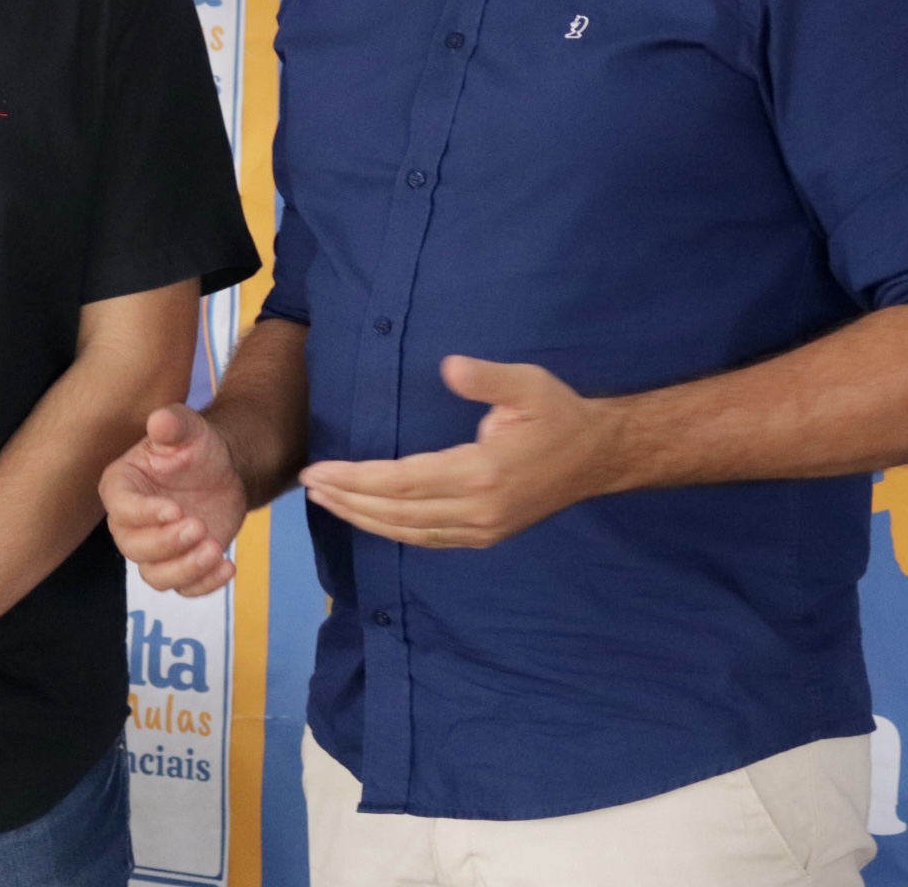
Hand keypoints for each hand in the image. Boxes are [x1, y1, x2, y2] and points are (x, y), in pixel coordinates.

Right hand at [101, 404, 247, 595]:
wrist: (223, 470)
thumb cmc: (197, 446)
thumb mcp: (189, 428)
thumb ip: (173, 423)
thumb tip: (160, 421)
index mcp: (122, 485)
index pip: (120, 507)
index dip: (144, 514)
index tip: (176, 509)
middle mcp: (130, 522)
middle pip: (134, 547)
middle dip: (166, 544)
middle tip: (199, 526)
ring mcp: (154, 547)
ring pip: (155, 576)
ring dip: (184, 569)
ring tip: (215, 550)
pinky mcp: (179, 564)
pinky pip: (184, 588)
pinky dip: (204, 584)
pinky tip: (226, 566)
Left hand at [298, 357, 621, 548]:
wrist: (599, 457)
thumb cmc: (559, 414)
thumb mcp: (527, 384)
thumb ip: (486, 378)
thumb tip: (449, 367)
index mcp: (482, 473)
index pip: (404, 482)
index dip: (357, 478)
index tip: (320, 469)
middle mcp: (478, 510)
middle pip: (397, 512)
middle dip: (348, 499)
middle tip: (308, 484)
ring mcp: (482, 530)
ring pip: (409, 532)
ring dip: (362, 518)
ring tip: (326, 500)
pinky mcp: (485, 536)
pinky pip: (427, 539)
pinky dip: (391, 530)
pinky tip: (368, 518)